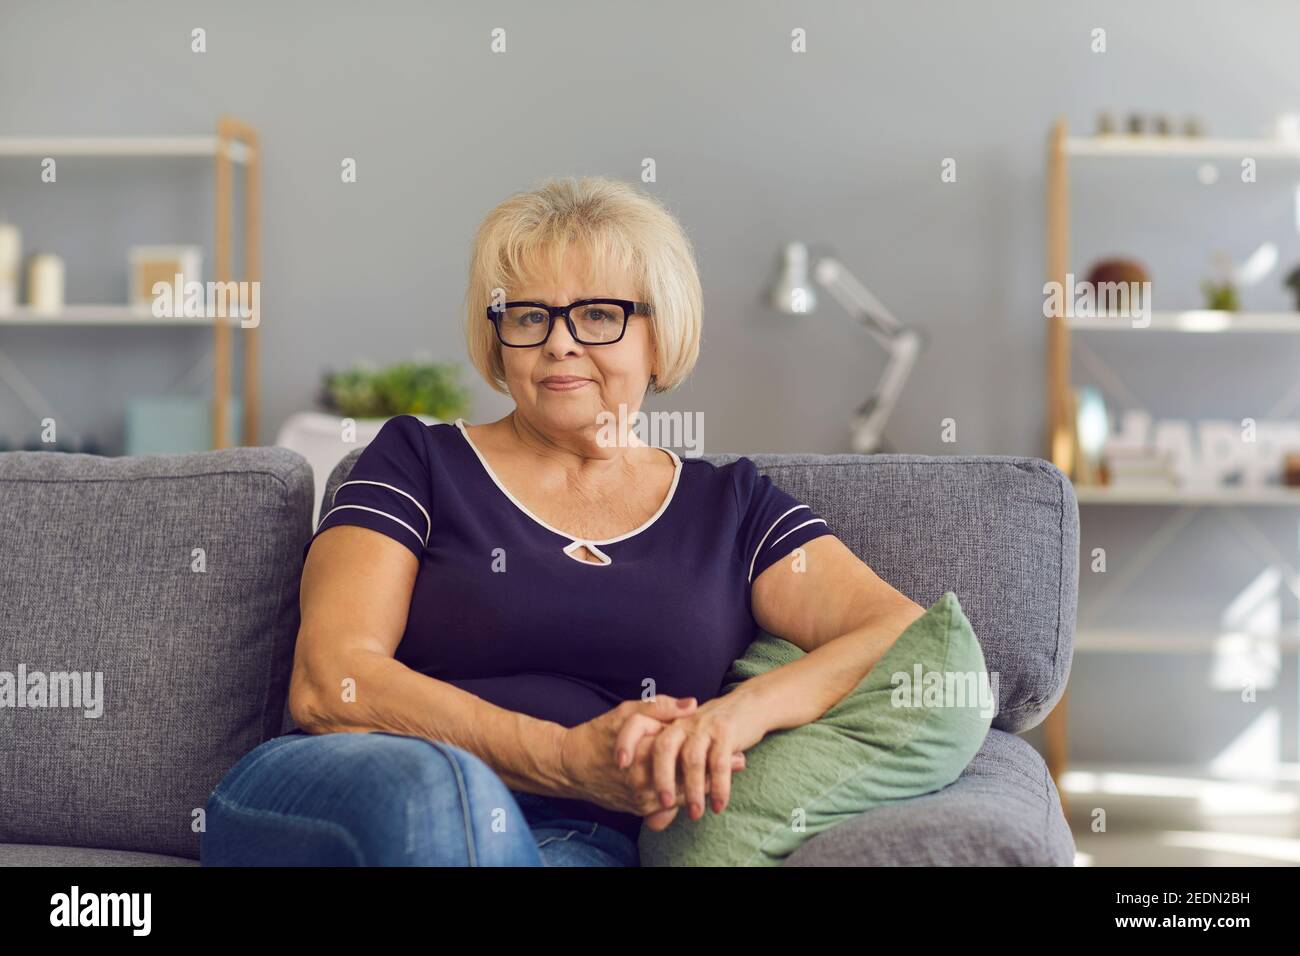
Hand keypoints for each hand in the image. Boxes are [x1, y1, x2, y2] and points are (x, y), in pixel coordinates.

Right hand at [559, 695, 745, 823]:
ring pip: (681, 797)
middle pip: (688, 780)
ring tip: (724, 778)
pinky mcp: (637, 809)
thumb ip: (660, 708)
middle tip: (739, 762)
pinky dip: (684, 798)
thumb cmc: (598, 734)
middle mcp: (644, 780)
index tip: (734, 748)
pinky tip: (698, 790)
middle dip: (714, 772)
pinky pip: (667, 807)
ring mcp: (640, 799)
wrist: (570, 766)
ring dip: (703, 787)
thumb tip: (692, 704)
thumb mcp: (626, 713)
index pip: (686, 756)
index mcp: (645, 753)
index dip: (712, 754)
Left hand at [615, 688, 767, 821]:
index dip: (626, 742)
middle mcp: (682, 723)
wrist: (747, 706)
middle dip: (661, 776)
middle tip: (661, 803)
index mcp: (667, 723)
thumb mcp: (684, 752)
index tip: (619, 764)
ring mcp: (704, 726)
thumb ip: (668, 783)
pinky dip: (719, 786)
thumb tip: (652, 824)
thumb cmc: (709, 736)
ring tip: (695, 814)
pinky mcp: (726, 732)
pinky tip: (718, 805)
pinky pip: (719, 762)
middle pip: (663, 746)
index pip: (638, 726)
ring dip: (693, 789)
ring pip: (692, 759)